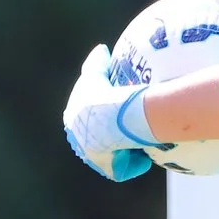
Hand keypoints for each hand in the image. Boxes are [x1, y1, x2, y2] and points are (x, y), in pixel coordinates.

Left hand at [62, 45, 159, 179]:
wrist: (108, 120)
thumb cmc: (102, 95)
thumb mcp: (96, 73)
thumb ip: (97, 61)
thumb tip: (103, 50)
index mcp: (73, 121)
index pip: (87, 119)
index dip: (102, 114)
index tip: (118, 109)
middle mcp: (80, 143)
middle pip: (101, 140)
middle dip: (114, 136)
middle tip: (133, 127)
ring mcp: (94, 158)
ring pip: (115, 154)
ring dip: (127, 148)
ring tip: (141, 140)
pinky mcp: (109, 169)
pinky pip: (126, 167)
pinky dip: (136, 161)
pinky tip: (145, 154)